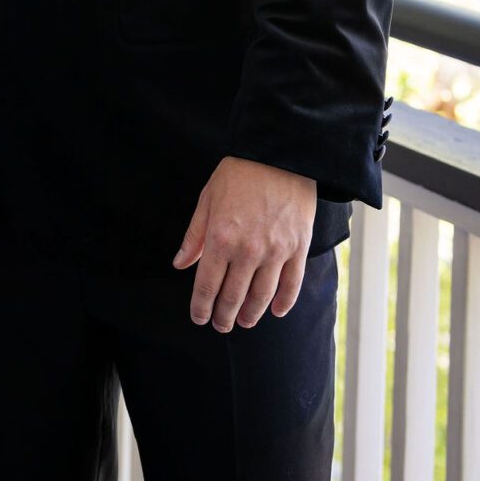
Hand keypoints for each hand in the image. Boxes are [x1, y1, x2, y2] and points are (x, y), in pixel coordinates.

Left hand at [172, 156, 315, 329]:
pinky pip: (292, 284)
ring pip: (262, 296)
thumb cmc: (238, 174)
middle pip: (234, 296)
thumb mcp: (207, 200)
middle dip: (224, 316)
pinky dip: (284, 302)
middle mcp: (248, 250)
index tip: (199, 317)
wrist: (278, 155)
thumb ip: (194, 236)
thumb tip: (181, 264)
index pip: (207, 285)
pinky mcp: (298, 248)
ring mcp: (276, 251)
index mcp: (220, 238)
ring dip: (251, 314)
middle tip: (221, 325)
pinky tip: (276, 311)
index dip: (201, 307)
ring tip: (243, 321)